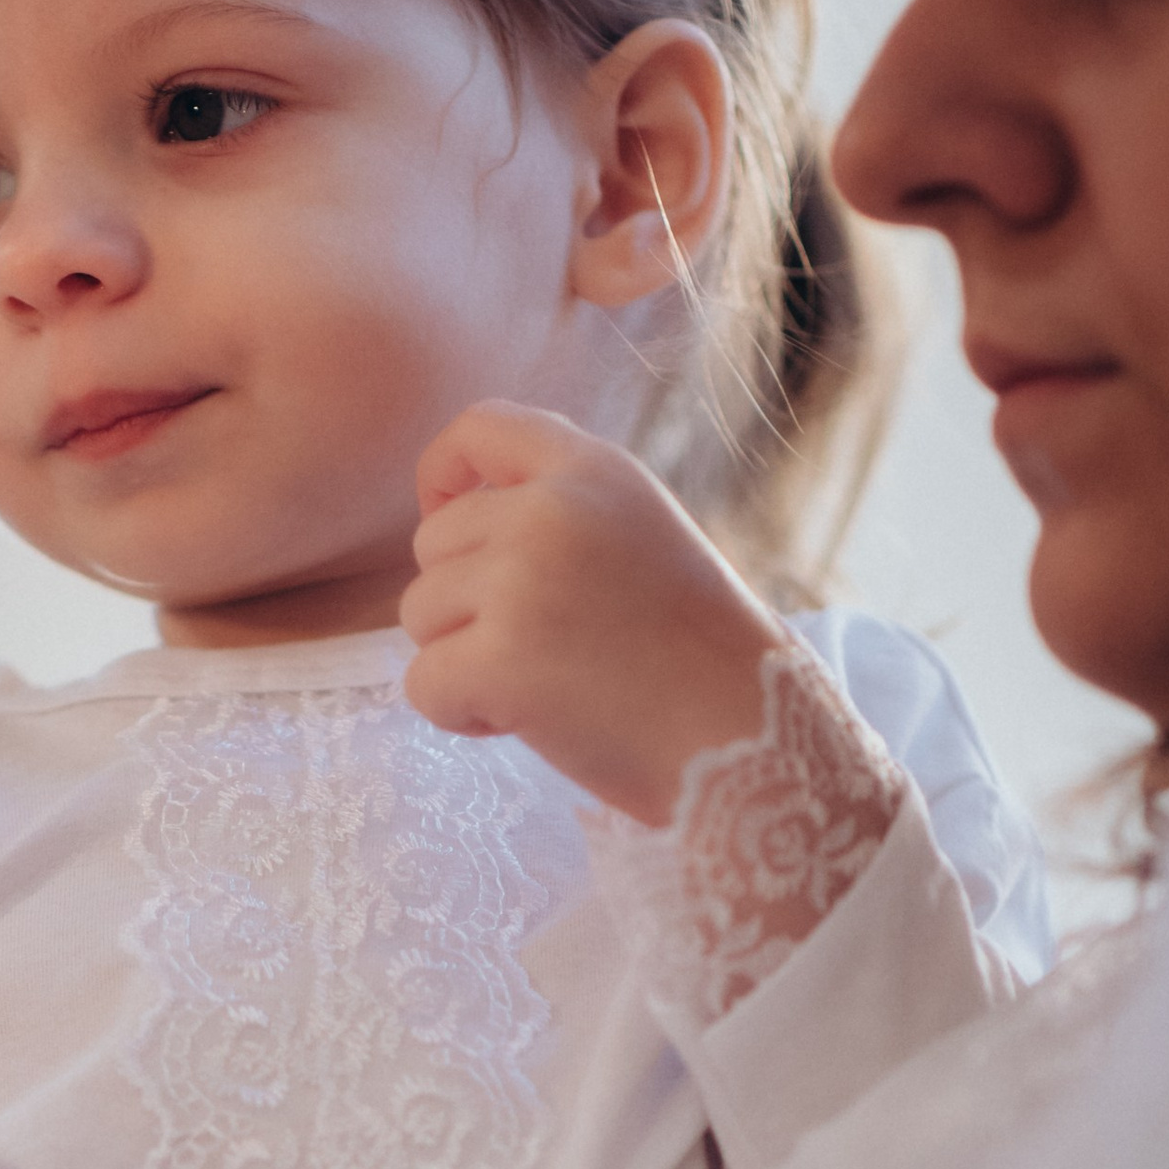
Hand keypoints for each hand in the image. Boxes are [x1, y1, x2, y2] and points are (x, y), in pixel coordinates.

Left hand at [403, 401, 789, 822]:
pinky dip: (458, 715)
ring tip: (544, 688)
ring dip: (461, 661)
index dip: (443, 472)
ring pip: (419, 615)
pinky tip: (523, 724)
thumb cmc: (700, 663)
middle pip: (434, 542)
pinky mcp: (500, 657)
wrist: (749, 741)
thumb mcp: (643, 539)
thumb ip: (561, 516)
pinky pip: (421, 685)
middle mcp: (551, 510)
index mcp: (596, 470)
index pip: (480, 427)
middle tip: (539, 652)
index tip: (444, 515)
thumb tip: (448, 526)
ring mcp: (521, 581)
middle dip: (463, 605)